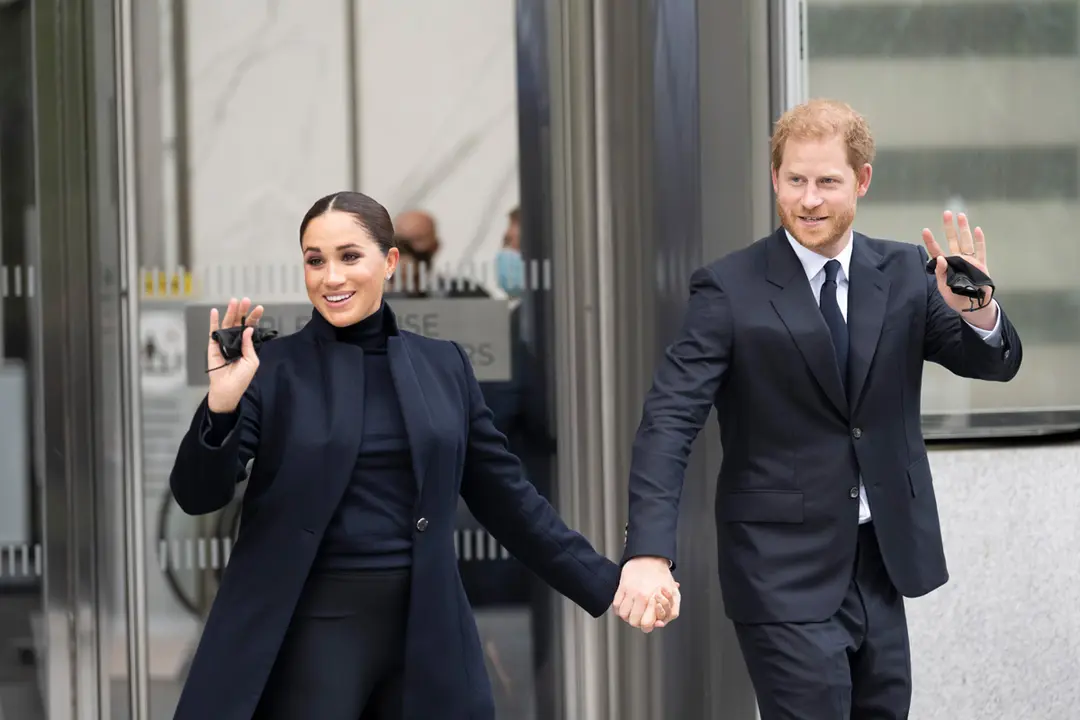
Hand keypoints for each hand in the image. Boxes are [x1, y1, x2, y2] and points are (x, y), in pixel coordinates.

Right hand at [206, 297, 263, 412]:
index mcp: (247, 344)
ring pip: (227, 324)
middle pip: (238, 322)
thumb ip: (249, 345)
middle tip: (246, 300)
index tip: (259, 308)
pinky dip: (213, 321)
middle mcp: (236, 341)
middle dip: (242, 311)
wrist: (228, 389)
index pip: (250, 327)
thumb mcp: (251, 361)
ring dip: (230, 312)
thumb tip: (248, 328)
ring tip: (234, 301)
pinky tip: (214, 311)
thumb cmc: (242, 378)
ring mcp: (224, 342)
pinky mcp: (213, 345)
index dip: (254, 318)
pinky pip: (213, 331)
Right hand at [613, 556, 680, 632]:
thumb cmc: (662, 575)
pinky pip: (616, 605)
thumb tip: (661, 623)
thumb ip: (672, 611)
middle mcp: (640, 596)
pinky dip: (619, 609)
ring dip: (628, 616)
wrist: (650, 557)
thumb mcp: (674, 593)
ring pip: (623, 615)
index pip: (646, 624)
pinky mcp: (621, 587)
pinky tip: (626, 605)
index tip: (649, 622)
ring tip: (633, 611)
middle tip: (641, 617)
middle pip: (633, 622)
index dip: (648, 626)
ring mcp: (629, 592)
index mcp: (653, 599)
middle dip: (637, 622)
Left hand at [921, 210, 996, 327]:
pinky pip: (980, 251)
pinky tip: (977, 230)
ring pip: (966, 242)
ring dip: (964, 229)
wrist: (973, 306)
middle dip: (949, 227)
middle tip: (947, 213)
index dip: (931, 241)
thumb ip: (941, 274)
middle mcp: (957, 260)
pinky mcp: (981, 265)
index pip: (936, 251)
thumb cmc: (956, 298)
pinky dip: (979, 241)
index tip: (926, 230)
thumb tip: (940, 258)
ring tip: (961, 216)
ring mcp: (969, 261)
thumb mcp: (944, 289)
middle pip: (952, 240)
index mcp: (946, 266)